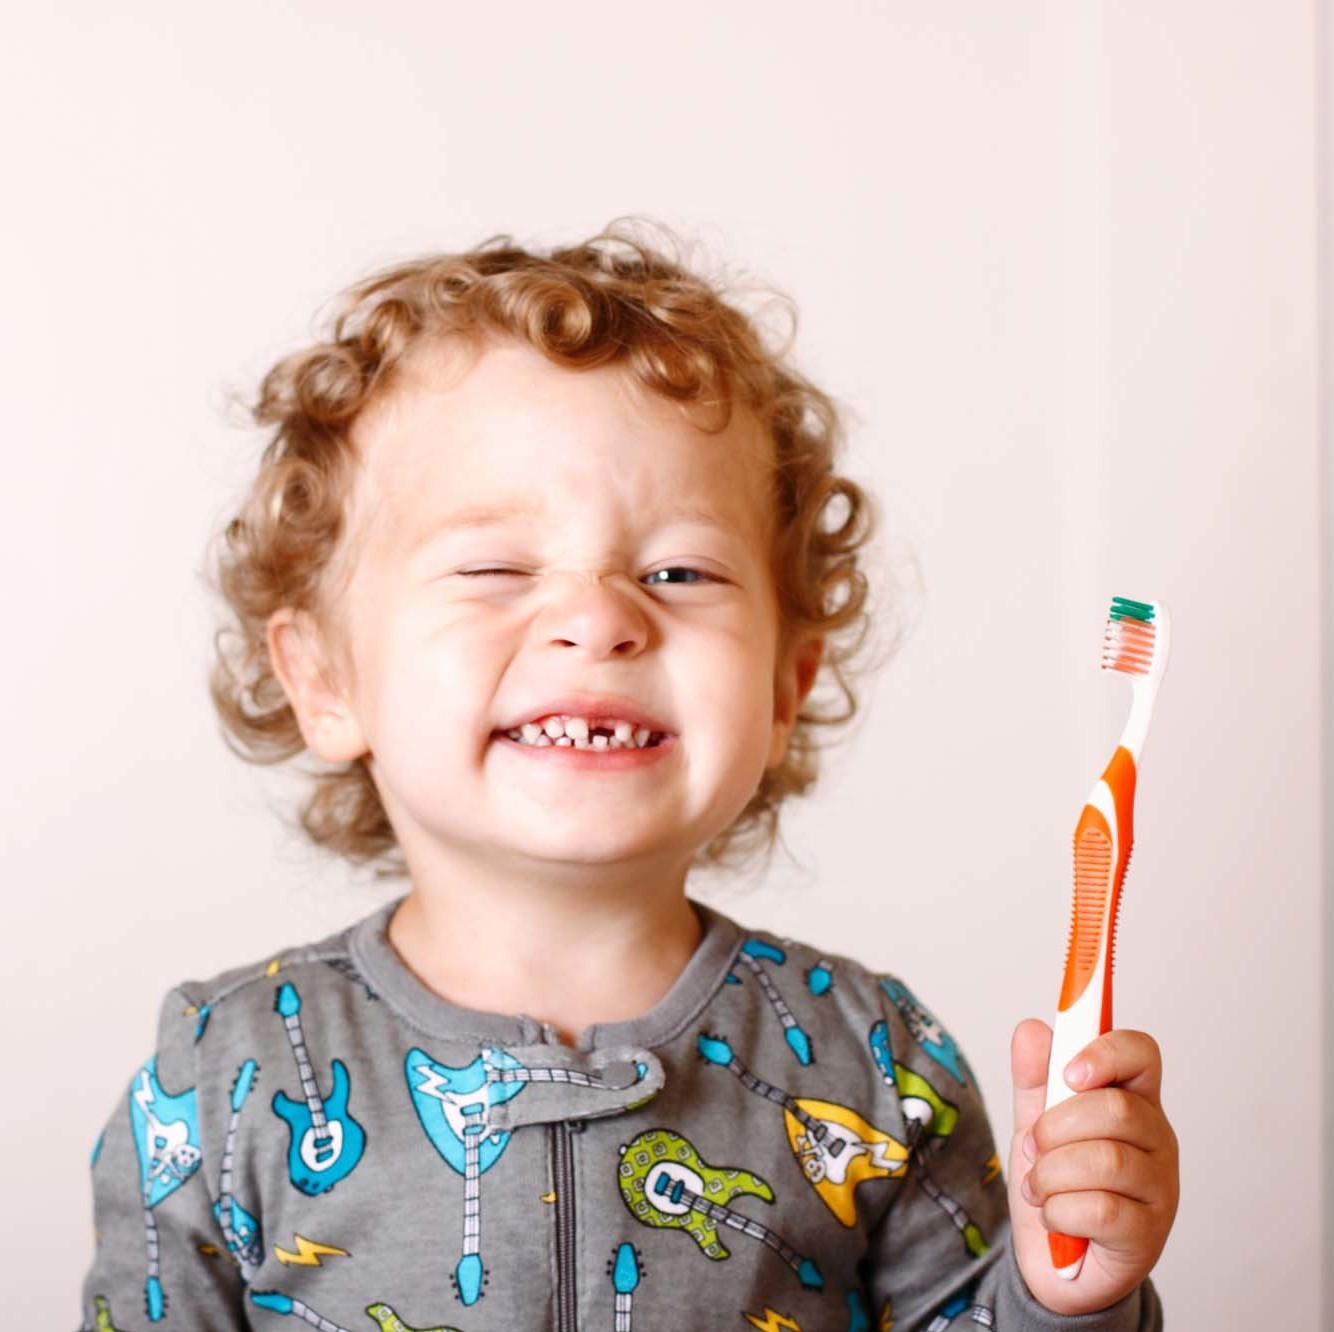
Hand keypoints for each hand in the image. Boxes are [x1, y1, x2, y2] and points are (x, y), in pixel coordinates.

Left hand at [1006, 1020, 1178, 1315]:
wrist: (1053, 1263)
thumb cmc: (1057, 1183)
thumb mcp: (1036, 1122)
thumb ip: (1034, 1077)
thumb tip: (1031, 1028)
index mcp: (1133, 1101)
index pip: (1141, 1054)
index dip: (1106, 1053)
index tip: (1068, 1073)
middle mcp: (1156, 1140)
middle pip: (1117, 1109)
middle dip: (1057, 1126)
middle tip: (1032, 1146)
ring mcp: (1159, 1189)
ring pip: (1108, 1161)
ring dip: (1051, 1173)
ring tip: (1037, 1186)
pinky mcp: (1148, 1235)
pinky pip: (1103, 1210)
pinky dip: (1060, 1210)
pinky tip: (1053, 1215)